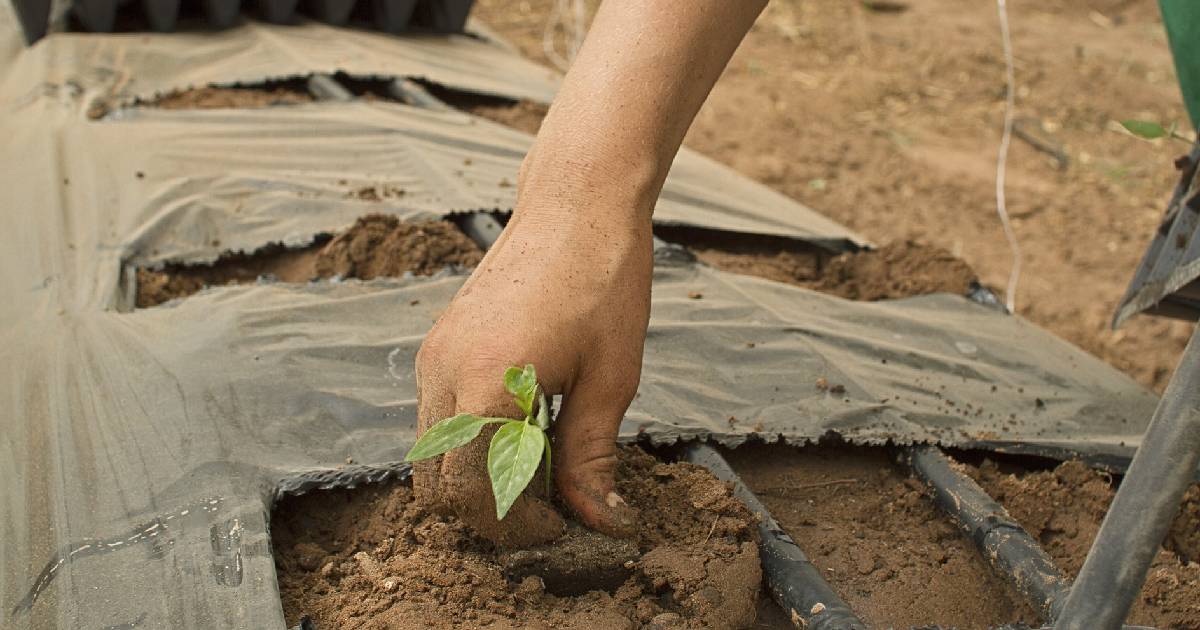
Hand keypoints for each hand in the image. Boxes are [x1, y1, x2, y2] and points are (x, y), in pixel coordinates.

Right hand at [413, 205, 651, 546]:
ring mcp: (433, 356)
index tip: (560, 527)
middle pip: (435, 486)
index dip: (514, 527)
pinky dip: (467, 445)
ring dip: (474, 479)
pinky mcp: (437, 344)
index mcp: (485, 385)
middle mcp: (443, 372)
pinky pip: (435, 418)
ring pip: (430, 455)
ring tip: (539, 469)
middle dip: (486, 513)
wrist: (577, 206)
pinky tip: (521, 431)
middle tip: (547, 511)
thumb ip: (591, 458)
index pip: (470, 495)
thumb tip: (601, 521)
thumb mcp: (610, 380)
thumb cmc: (603, 283)